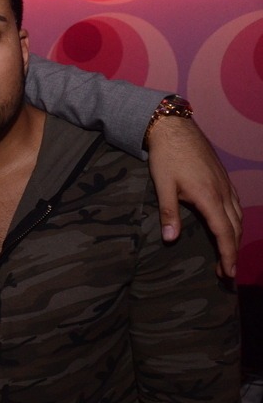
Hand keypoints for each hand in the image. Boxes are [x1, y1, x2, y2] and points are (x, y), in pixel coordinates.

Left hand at [147, 116, 241, 277]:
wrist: (175, 128)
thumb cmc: (167, 157)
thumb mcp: (163, 186)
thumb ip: (168, 213)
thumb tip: (170, 239)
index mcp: (209, 197)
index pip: (224, 233)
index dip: (228, 255)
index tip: (229, 273)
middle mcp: (223, 193)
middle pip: (235, 229)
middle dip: (232, 252)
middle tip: (226, 273)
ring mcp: (226, 185)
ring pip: (238, 217)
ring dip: (235, 238)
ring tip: (228, 255)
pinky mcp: (224, 179)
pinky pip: (236, 205)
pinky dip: (235, 222)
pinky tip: (229, 227)